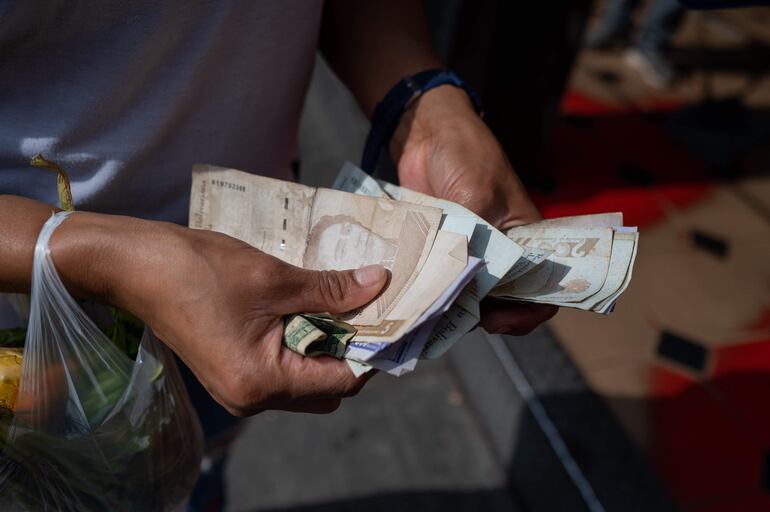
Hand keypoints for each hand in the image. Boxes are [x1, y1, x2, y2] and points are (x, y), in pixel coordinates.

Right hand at [52, 213, 387, 415]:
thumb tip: (379, 283)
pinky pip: (283, 366)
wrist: (134, 266)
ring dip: (328, 344)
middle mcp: (252, 399)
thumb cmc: (199, 270)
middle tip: (373, 307)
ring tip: (346, 302)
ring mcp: (239, 389)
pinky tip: (313, 306)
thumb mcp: (274, 277)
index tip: (396, 317)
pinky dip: (304, 341)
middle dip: (354, 350)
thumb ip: (331, 289)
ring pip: (306, 377)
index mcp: (263, 384)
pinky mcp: (232, 371)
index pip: (342, 382)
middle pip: (327, 387)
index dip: (374, 352)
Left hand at [391, 85, 556, 333]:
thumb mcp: (476, 195)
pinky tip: (412, 296)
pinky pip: (437, 279)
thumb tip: (462, 286)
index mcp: (527, 239)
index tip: (495, 320)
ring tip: (428, 310)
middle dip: (481, 315)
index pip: (540, 289)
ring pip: (465, 295)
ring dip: (450, 305)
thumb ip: (474, 240)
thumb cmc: (464, 153)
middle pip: (500, 301)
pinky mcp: (439, 249)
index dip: (526, 313)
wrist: (425, 131)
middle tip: (453, 317)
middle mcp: (501, 252)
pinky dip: (428, 290)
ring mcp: (468, 253)